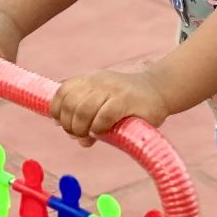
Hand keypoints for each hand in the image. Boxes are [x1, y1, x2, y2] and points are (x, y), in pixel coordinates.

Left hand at [50, 69, 170, 146]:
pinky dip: (98, 127)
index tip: (62, 124)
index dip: (57, 111)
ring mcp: (112, 89)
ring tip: (88, 137)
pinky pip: (103, 116)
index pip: (62, 92)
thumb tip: (72, 134)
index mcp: (89, 79)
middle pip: (70, 103)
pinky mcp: (126, 100)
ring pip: (83, 110)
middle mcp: (97, 81)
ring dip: (81, 128)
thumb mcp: (103, 103)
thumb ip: (85, 115)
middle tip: (78, 136)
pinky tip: (101, 132)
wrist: (159, 91)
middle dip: (69, 124)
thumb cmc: (128, 103)